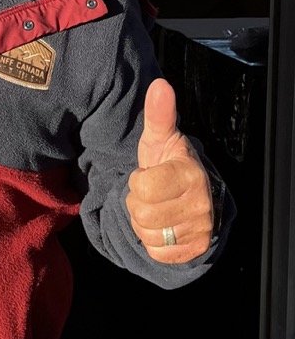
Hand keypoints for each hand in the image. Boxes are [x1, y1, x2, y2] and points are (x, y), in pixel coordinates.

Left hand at [126, 78, 213, 263]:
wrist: (189, 194)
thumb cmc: (167, 164)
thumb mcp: (159, 139)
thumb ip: (158, 115)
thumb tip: (160, 85)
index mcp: (190, 174)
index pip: (142, 187)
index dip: (137, 181)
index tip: (148, 175)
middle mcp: (200, 204)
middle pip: (142, 213)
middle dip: (138, 203)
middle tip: (151, 194)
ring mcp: (200, 229)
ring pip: (148, 235)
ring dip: (144, 224)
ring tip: (157, 209)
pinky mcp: (195, 250)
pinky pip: (157, 253)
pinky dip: (153, 244)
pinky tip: (163, 227)